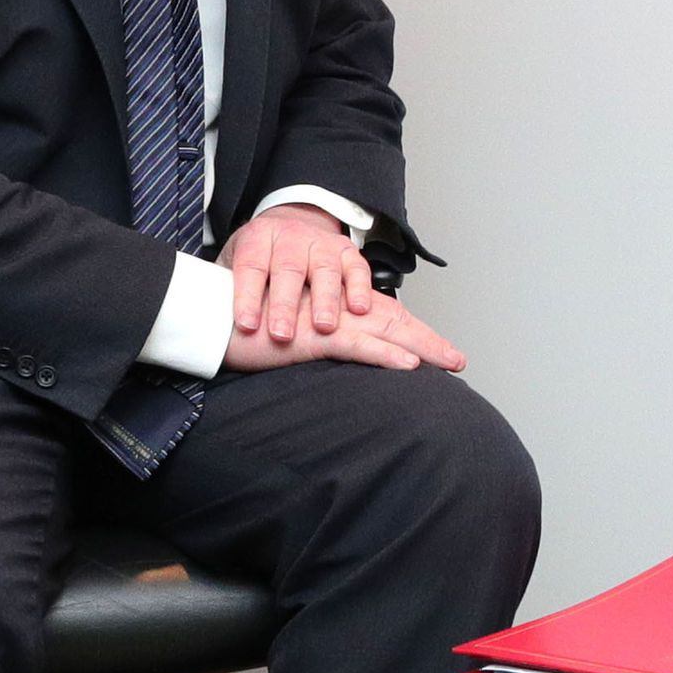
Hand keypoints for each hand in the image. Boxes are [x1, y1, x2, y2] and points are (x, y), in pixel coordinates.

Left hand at [222, 202, 374, 349]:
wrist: (291, 222)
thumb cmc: (260, 256)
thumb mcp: (234, 262)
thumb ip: (224, 287)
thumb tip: (205, 322)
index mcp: (258, 237)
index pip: (250, 266)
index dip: (247, 297)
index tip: (247, 326)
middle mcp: (290, 235)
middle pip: (288, 269)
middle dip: (285, 304)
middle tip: (281, 335)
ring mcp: (321, 242)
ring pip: (323, 269)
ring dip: (324, 300)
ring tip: (323, 327)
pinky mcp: (347, 251)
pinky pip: (357, 268)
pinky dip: (360, 288)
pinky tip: (359, 309)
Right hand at [222, 293, 465, 374]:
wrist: (212, 317)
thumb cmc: (250, 326)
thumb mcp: (292, 336)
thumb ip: (318, 342)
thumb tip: (336, 355)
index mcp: (335, 308)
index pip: (385, 320)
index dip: (415, 336)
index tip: (443, 356)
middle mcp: (337, 309)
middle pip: (395, 322)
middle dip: (429, 342)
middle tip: (460, 360)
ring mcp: (327, 319)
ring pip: (385, 330)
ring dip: (420, 346)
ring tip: (449, 362)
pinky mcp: (312, 335)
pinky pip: (357, 345)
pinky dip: (385, 354)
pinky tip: (409, 364)